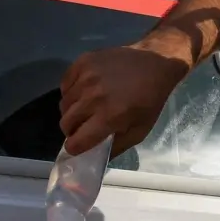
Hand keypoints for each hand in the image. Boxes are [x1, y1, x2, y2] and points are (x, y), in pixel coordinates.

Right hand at [58, 41, 193, 155]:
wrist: (155, 61)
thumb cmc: (150, 99)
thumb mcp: (139, 130)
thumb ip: (116, 147)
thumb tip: (95, 158)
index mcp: (109, 116)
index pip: (76, 141)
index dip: (75, 147)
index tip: (79, 146)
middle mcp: (93, 97)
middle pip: (65, 123)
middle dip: (72, 130)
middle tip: (82, 128)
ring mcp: (86, 77)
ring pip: (63, 104)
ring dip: (71, 111)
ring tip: (84, 109)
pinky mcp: (83, 62)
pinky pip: (65, 85)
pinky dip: (70, 92)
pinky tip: (83, 92)